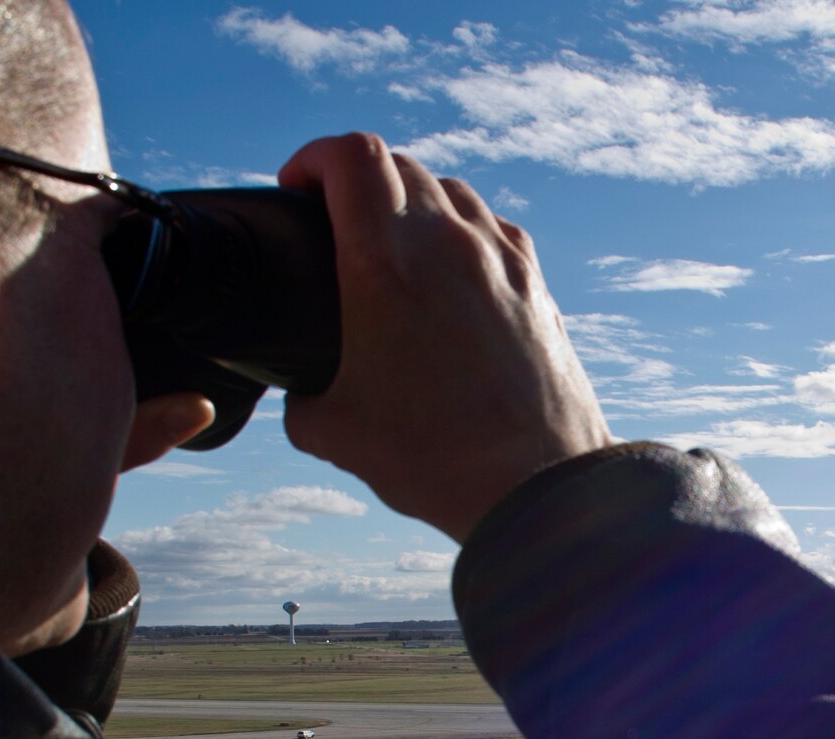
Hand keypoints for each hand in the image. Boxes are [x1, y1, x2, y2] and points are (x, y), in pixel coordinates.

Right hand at [277, 134, 612, 542]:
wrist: (537, 487)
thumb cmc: (437, 460)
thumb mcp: (332, 432)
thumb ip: (299, 396)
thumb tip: (299, 390)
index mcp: (387, 261)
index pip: (351, 156)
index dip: (313, 159)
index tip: (296, 191)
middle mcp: (449, 243)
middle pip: (399, 165)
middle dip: (357, 179)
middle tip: (335, 219)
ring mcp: (501, 259)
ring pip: (451, 190)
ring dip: (413, 200)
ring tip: (394, 242)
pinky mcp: (537, 285)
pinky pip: (493, 228)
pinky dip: (463, 230)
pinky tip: (453, 271)